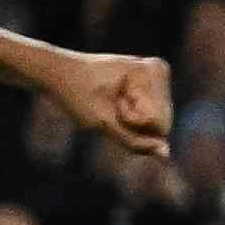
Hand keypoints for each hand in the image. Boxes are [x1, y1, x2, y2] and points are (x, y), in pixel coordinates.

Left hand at [47, 47, 174, 161]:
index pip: (159, 122)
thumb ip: (135, 141)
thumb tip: (166, 156)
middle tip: (108, 104)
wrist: (58, 72)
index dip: (131, 122)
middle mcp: (159, 69)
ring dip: (132, 122)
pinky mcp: (151, 84)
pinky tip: (116, 102)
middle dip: (134, 124)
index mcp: (151, 70)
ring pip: (160, 122)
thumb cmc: (76, 94)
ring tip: (110, 102)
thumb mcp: (101, 122)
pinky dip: (133, 118)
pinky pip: (152, 117)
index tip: (110, 102)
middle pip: (164, 123)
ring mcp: (157, 76)